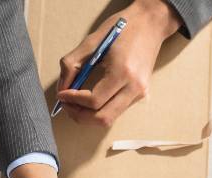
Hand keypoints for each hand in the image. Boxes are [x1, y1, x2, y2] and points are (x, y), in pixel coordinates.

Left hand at [56, 0, 182, 126]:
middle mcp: (134, 87)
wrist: (150, 24)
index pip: (94, 100)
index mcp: (123, 72)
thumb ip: (72, 64)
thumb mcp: (92, 41)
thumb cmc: (122, 28)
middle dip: (80, 116)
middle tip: (66, 105)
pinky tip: (90, 100)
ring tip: (75, 104)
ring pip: (110, 119)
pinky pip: (116, 111)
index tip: (62, 94)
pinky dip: (100, 110)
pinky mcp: (140, 94)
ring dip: (89, 116)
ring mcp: (140, 93)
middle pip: (103, 118)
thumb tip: (62, 88)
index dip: (73, 100)